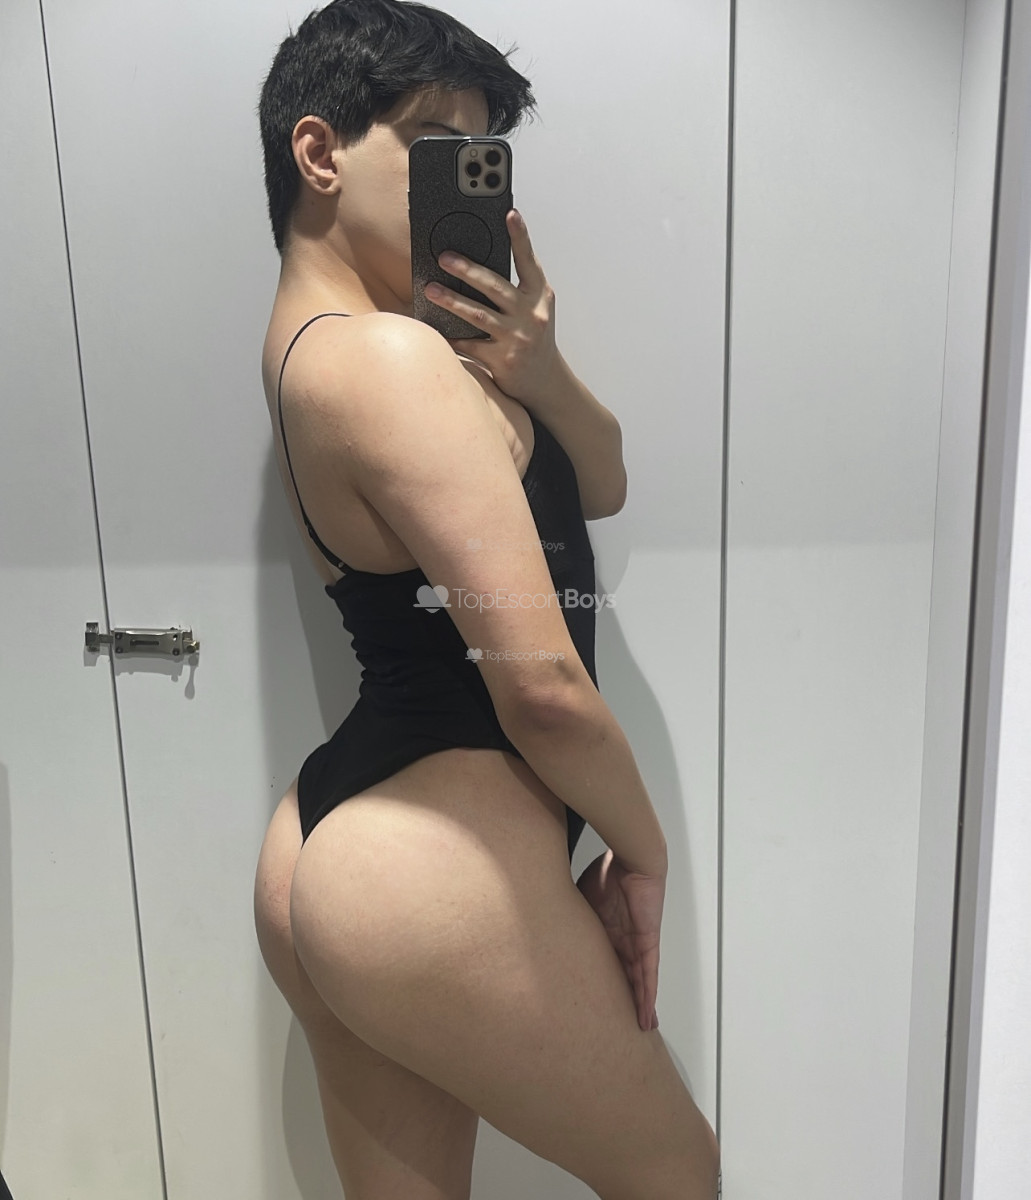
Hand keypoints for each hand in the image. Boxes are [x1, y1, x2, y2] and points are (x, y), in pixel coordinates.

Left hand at [422, 208, 559, 403]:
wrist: (546, 382)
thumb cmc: (534, 339)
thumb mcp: (534, 309)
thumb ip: (516, 288)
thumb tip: (477, 266)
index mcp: (540, 296)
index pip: (528, 261)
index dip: (520, 236)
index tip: (510, 213)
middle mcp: (531, 315)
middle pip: (495, 286)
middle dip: (467, 270)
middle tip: (444, 257)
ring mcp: (518, 338)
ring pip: (478, 315)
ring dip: (452, 300)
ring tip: (430, 290)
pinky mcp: (503, 360)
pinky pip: (470, 345)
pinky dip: (451, 336)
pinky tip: (435, 328)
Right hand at [575, 849, 665, 1031]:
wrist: (632, 859)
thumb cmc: (609, 871)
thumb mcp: (580, 898)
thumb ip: (568, 913)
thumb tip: (543, 917)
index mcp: (608, 931)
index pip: (606, 963)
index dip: (603, 983)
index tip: (597, 1000)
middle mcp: (624, 940)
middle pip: (625, 978)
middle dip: (625, 1000)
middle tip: (622, 1024)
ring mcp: (638, 942)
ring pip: (639, 982)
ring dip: (639, 1005)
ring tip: (639, 1027)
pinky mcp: (648, 942)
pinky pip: (648, 975)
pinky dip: (647, 995)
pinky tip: (646, 1014)